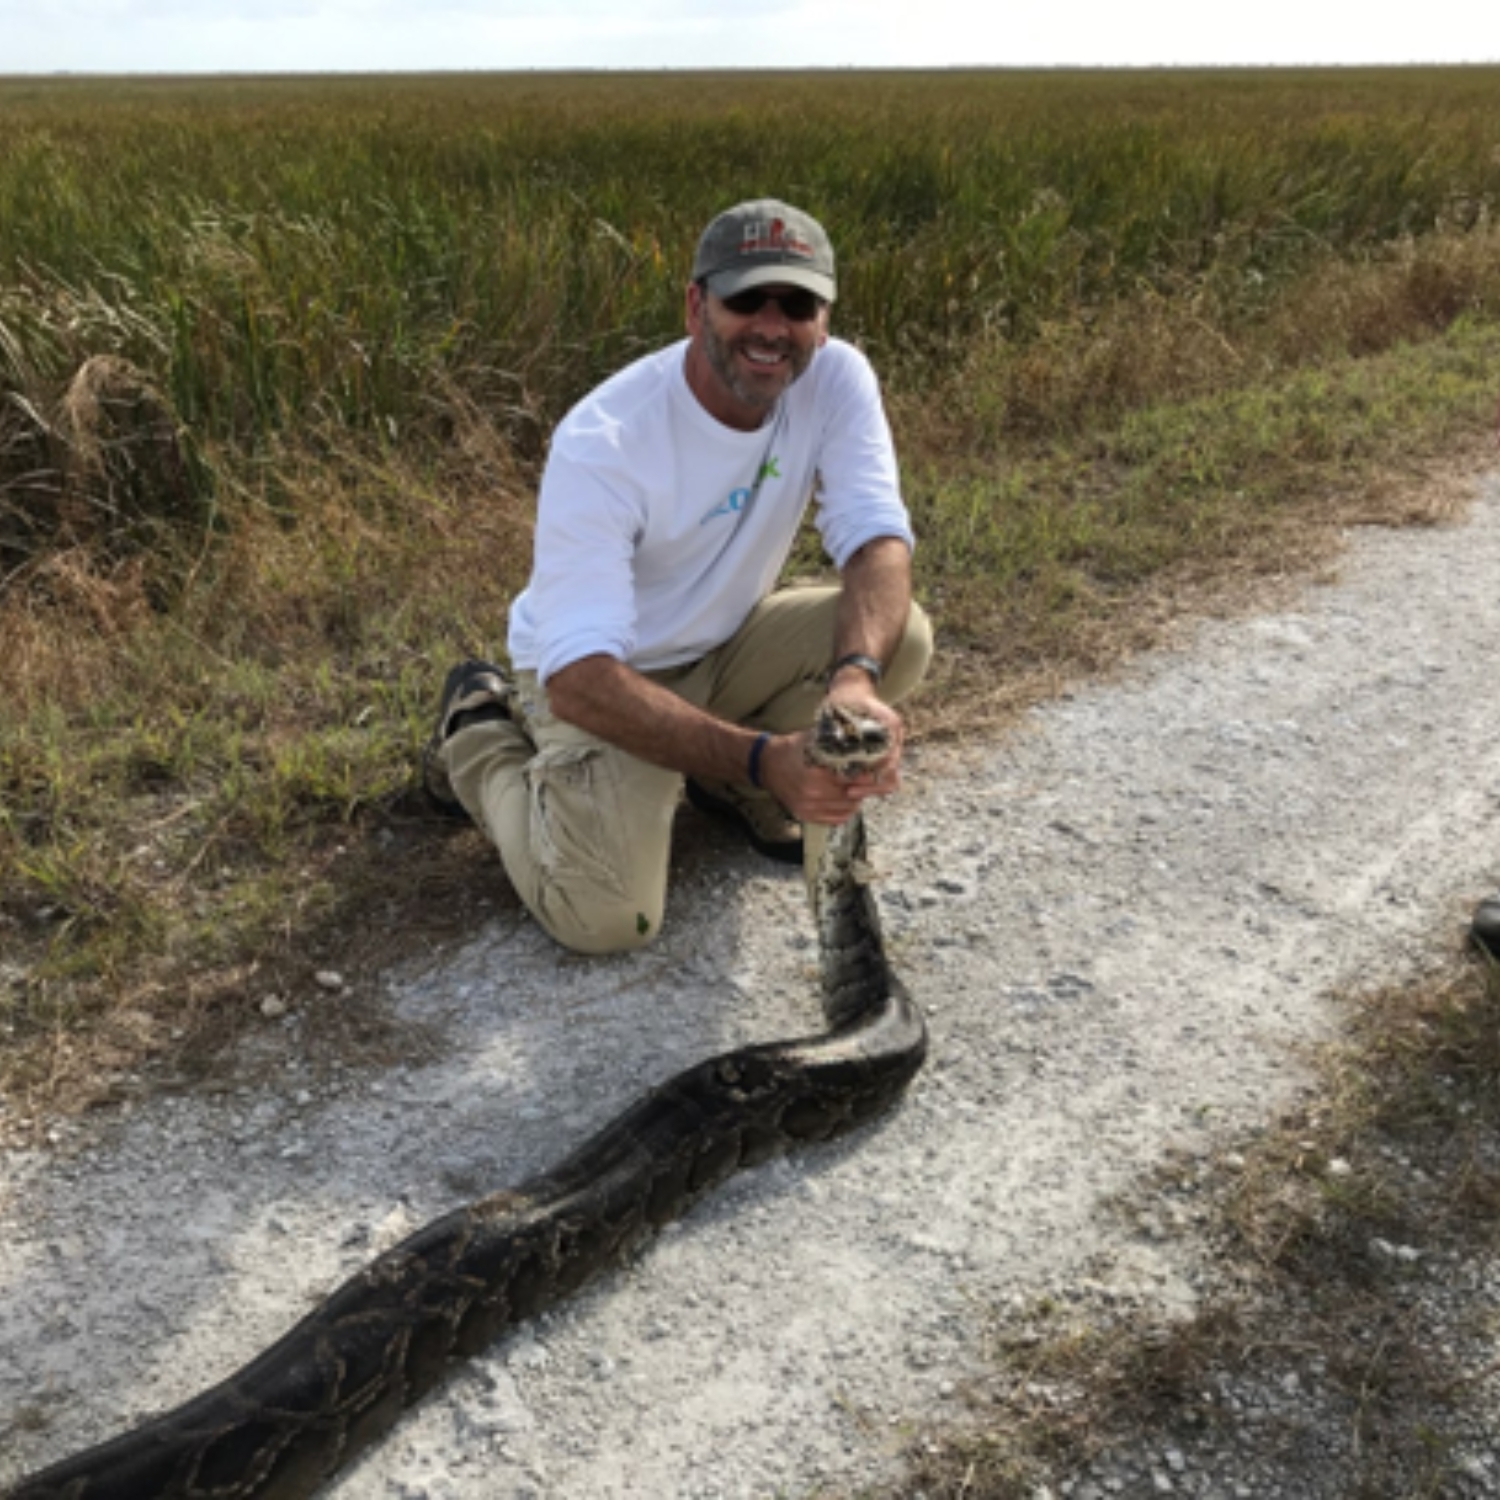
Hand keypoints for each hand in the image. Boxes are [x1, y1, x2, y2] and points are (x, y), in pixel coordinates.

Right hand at [757, 694, 905, 827]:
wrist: (766, 765)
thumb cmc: (791, 750)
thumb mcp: (814, 740)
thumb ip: (837, 743)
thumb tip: (863, 742)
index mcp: (815, 774)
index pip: (852, 779)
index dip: (866, 774)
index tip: (875, 769)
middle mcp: (812, 794)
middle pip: (852, 796)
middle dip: (862, 787)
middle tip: (868, 777)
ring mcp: (808, 808)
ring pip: (847, 808)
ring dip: (855, 798)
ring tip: (855, 786)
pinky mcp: (806, 816)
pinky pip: (836, 819)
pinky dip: (845, 810)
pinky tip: (845, 798)